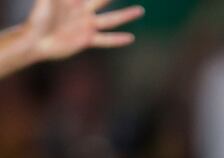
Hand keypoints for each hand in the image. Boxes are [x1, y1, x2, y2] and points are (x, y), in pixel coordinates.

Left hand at [25, 0, 143, 61]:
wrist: (37, 41)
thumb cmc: (38, 19)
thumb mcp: (45, 3)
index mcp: (75, 1)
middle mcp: (84, 11)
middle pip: (104, 1)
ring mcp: (87, 26)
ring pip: (111, 19)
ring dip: (126, 15)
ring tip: (140, 10)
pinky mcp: (87, 40)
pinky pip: (106, 40)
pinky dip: (117, 40)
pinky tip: (130, 38)